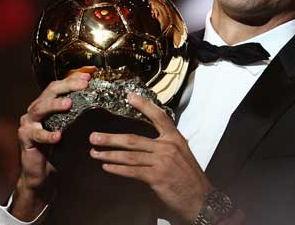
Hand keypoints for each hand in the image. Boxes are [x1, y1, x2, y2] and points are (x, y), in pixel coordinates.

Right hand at [11, 70, 91, 220]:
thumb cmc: (56, 147)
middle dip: (67, 86)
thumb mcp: (68, 126)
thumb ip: (76, 113)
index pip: (58, 86)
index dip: (72, 79)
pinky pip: (36, 135)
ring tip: (69, 104)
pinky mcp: (25, 138)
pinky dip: (47, 135)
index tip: (88, 77)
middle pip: (50, 92)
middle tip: (83, 85)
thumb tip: (98, 98)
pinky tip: (58, 136)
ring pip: (40, 109)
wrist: (40, 170)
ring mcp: (28, 123)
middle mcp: (35, 110)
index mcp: (46, 104)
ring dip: (55, 105)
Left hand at [89, 92, 212, 221]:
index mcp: (175, 139)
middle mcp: (168, 147)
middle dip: (111, 138)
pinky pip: (132, 171)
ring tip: (95, 153)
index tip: (129, 96)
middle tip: (94, 136)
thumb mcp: (182, 156)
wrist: (200, 198)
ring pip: (129, 156)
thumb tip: (145, 147)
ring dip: (109, 154)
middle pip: (134, 139)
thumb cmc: (190, 178)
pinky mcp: (157, 177)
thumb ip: (165, 148)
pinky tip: (107, 167)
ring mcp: (162, 161)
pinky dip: (117, 169)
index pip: (159, 117)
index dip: (144, 105)